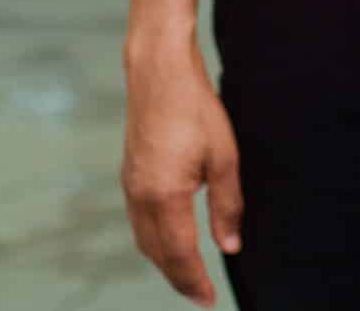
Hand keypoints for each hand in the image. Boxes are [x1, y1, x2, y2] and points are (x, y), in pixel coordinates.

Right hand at [121, 39, 242, 306]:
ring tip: (188, 275)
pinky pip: (138, 222)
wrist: (159, 71)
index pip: (179, 254)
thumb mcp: (224, 158)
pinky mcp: (129, 175)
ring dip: (164, 262)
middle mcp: (140, 197)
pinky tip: (168, 240)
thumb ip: (226, 206)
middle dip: (179, 278)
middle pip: (157, 254)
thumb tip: (230, 246)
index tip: (209, 300)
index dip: (195, 280)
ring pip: (144, 240)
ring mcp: (130, 186)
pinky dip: (154, 241)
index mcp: (165, 196)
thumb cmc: (195, 109)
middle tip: (201, 295)